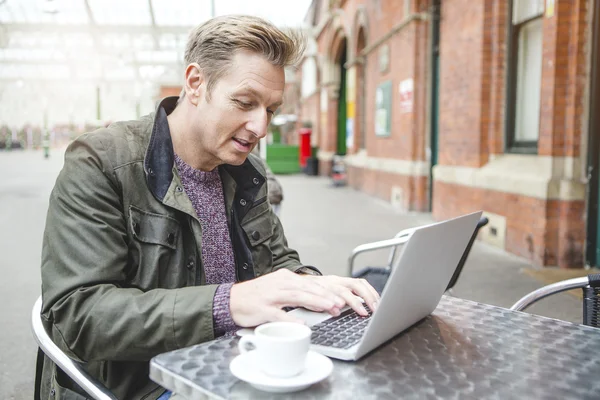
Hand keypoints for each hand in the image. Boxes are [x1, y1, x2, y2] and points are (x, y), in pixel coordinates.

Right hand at [229, 269, 379, 326]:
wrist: (230, 300)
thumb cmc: (256, 297)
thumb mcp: (278, 290)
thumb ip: (296, 293)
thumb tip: (319, 301)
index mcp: (284, 278)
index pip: (310, 284)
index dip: (326, 291)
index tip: (341, 299)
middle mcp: (279, 284)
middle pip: (307, 288)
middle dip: (325, 296)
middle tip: (340, 304)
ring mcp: (270, 295)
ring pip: (296, 297)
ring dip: (314, 302)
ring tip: (329, 308)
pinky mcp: (261, 308)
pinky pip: (277, 314)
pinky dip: (290, 318)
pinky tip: (301, 323)